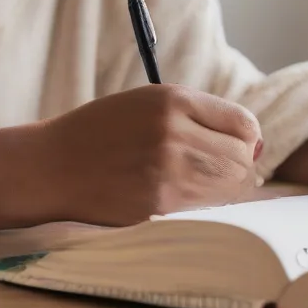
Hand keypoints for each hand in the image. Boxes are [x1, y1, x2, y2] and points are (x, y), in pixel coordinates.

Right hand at [40, 85, 261, 225]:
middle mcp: (174, 132)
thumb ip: (197, 115)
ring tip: (199, 182)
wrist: (54, 164)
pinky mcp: (158, 204)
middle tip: (220, 170)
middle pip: (242, 158)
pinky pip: (205, 208)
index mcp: (173, 99)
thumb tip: (253, 143)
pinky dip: (204, 205)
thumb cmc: (102, 131)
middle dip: (239, 166)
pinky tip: (182, 196)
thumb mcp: (148, 102)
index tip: (238, 146)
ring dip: (224, 188)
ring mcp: (167, 170)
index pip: (243, 124)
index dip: (246, 139)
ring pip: (230, 187)